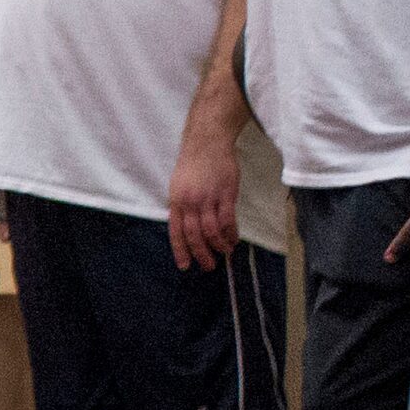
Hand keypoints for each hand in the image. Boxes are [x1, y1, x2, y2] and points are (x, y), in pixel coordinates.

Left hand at [166, 127, 240, 271]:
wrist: (206, 143)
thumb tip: (187, 226)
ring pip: (212, 231)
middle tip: (208, 266)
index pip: (176, 232)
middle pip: (194, 235)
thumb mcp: (178, 185)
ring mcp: (208, 199)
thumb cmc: (192, 164)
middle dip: (201, 254)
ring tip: (224, 253)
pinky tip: (233, 240)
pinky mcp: (226, 195)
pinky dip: (231, 233)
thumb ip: (182, 206)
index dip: (181, 250)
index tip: (185, 266)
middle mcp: (190, 203)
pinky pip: (228, 221)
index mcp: (176, 201)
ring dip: (219, 246)